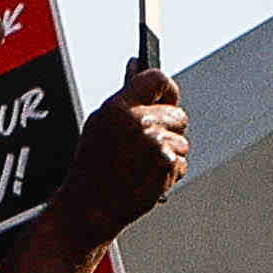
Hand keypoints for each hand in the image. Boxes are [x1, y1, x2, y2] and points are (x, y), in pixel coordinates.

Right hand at [72, 52, 196, 246]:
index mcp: (119, 106)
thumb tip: (136, 66)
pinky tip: (149, 175)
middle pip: (178, 113)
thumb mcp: (99, 123)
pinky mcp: (168, 166)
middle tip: (148, 142)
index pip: (158, 78)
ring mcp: (156, 144)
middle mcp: (140, 122)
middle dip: (169, 126)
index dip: (165, 89)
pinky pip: (181, 161)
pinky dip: (170, 170)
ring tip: (143, 163)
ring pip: (182, 140)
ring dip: (169, 152)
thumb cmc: (92, 165)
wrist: (91, 205)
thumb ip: (124, 97)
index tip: (165, 96)